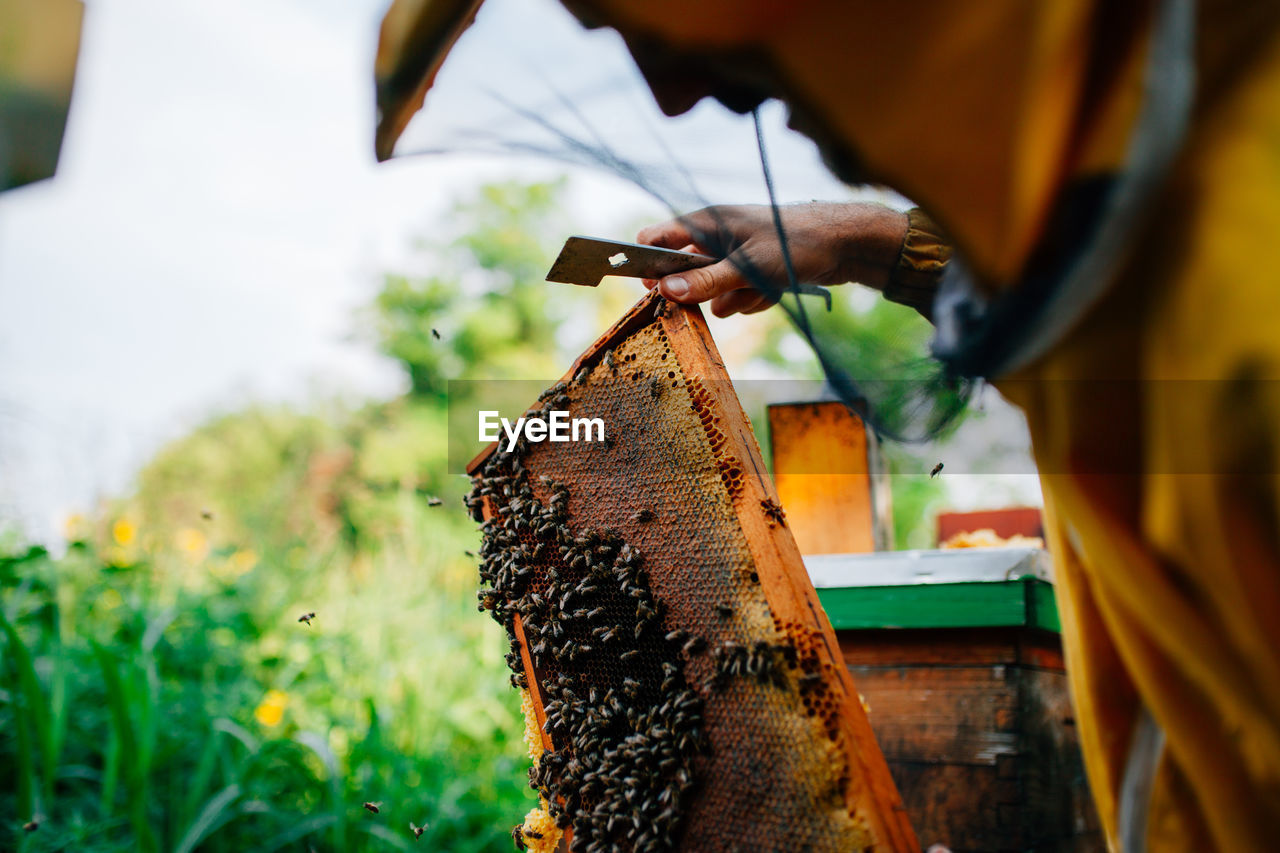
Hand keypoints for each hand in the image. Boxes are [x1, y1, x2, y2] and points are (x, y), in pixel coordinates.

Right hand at [635, 202, 908, 316]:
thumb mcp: (748, 267)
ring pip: (713, 291)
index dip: (648, 262)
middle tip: (721, 293)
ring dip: (733, 299)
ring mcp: (734, 255)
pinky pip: (736, 297)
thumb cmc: (796, 244)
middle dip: (702, 290)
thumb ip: (705, 280)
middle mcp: (717, 237)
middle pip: (685, 273)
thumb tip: (665, 292)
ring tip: (759, 289)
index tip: (648, 286)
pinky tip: (773, 292)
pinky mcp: (752, 272)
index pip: (658, 237)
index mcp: (707, 222)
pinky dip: (751, 299)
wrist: (845, 244)